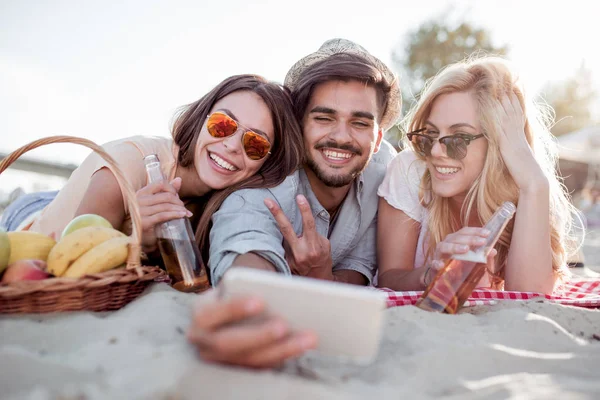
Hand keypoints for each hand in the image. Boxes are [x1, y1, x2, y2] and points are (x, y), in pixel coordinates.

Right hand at [136, 177, 190, 252]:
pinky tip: (182, 215)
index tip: (178, 196)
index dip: (172, 189)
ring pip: (166, 206)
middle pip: (166, 196)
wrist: (139, 239)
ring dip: (179, 209)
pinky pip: (163, 215)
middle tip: (184, 208)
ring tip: (185, 213)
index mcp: (141, 193)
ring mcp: (140, 212)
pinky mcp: (144, 222)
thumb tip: (179, 180)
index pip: (160, 184)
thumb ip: (166, 192)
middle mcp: (138, 201)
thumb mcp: (156, 204)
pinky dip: (175, 214)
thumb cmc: (148, 219)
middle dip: (178, 202)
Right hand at [187, 289, 316, 368]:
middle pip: (230, 343)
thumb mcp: (232, 287)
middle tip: (284, 325)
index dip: (234, 308)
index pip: (212, 314)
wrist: (225, 313)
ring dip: (281, 350)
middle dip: (259, 335)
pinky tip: (304, 346)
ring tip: (308, 338)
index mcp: (200, 315)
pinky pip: (262, 367)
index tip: (260, 301)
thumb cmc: (234, 295)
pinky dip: (284, 357)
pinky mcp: (239, 370)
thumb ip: (244, 288)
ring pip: (250, 360)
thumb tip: (277, 293)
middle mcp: (203, 342)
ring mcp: (220, 361)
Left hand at [264, 195, 332, 279]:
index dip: (304, 209)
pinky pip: (281, 248)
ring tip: (271, 213)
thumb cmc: (322, 257)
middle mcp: (301, 252)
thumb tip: (300, 224)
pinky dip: (282, 244)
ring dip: (278, 227)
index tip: (299, 197)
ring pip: (281, 237)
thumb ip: (312, 235)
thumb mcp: (324, 245)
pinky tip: (284, 245)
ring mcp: (292, 259)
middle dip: (277, 213)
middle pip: (286, 228)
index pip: (308, 223)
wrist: (317, 279)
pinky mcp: (285, 264)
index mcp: (313, 245)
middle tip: (267, 201)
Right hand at [421, 227, 497, 285]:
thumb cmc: (460, 266)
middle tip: (482, 242)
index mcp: (456, 240)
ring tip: (465, 249)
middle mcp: (447, 244)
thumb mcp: (474, 261)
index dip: (476, 231)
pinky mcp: (434, 266)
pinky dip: (437, 263)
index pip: (465, 231)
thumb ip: (482, 256)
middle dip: (470, 239)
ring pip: (444, 246)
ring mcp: (439, 254)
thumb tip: (493, 251)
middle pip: (456, 237)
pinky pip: (433, 263)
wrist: (444, 280)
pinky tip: (441, 265)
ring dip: (454, 247)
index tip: (487, 233)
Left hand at [496, 93, 546, 191]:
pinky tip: (487, 105)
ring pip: (504, 112)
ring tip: (492, 85)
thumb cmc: (524, 168)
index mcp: (519, 131)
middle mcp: (516, 130)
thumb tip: (507, 141)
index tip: (507, 85)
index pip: (516, 109)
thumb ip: (512, 143)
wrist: (531, 176)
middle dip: (504, 93)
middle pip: (510, 106)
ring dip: (499, 99)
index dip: (512, 97)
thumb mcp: (517, 152)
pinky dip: (493, 114)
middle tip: (499, 78)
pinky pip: (498, 124)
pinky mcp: (504, 142)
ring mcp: (511, 134)